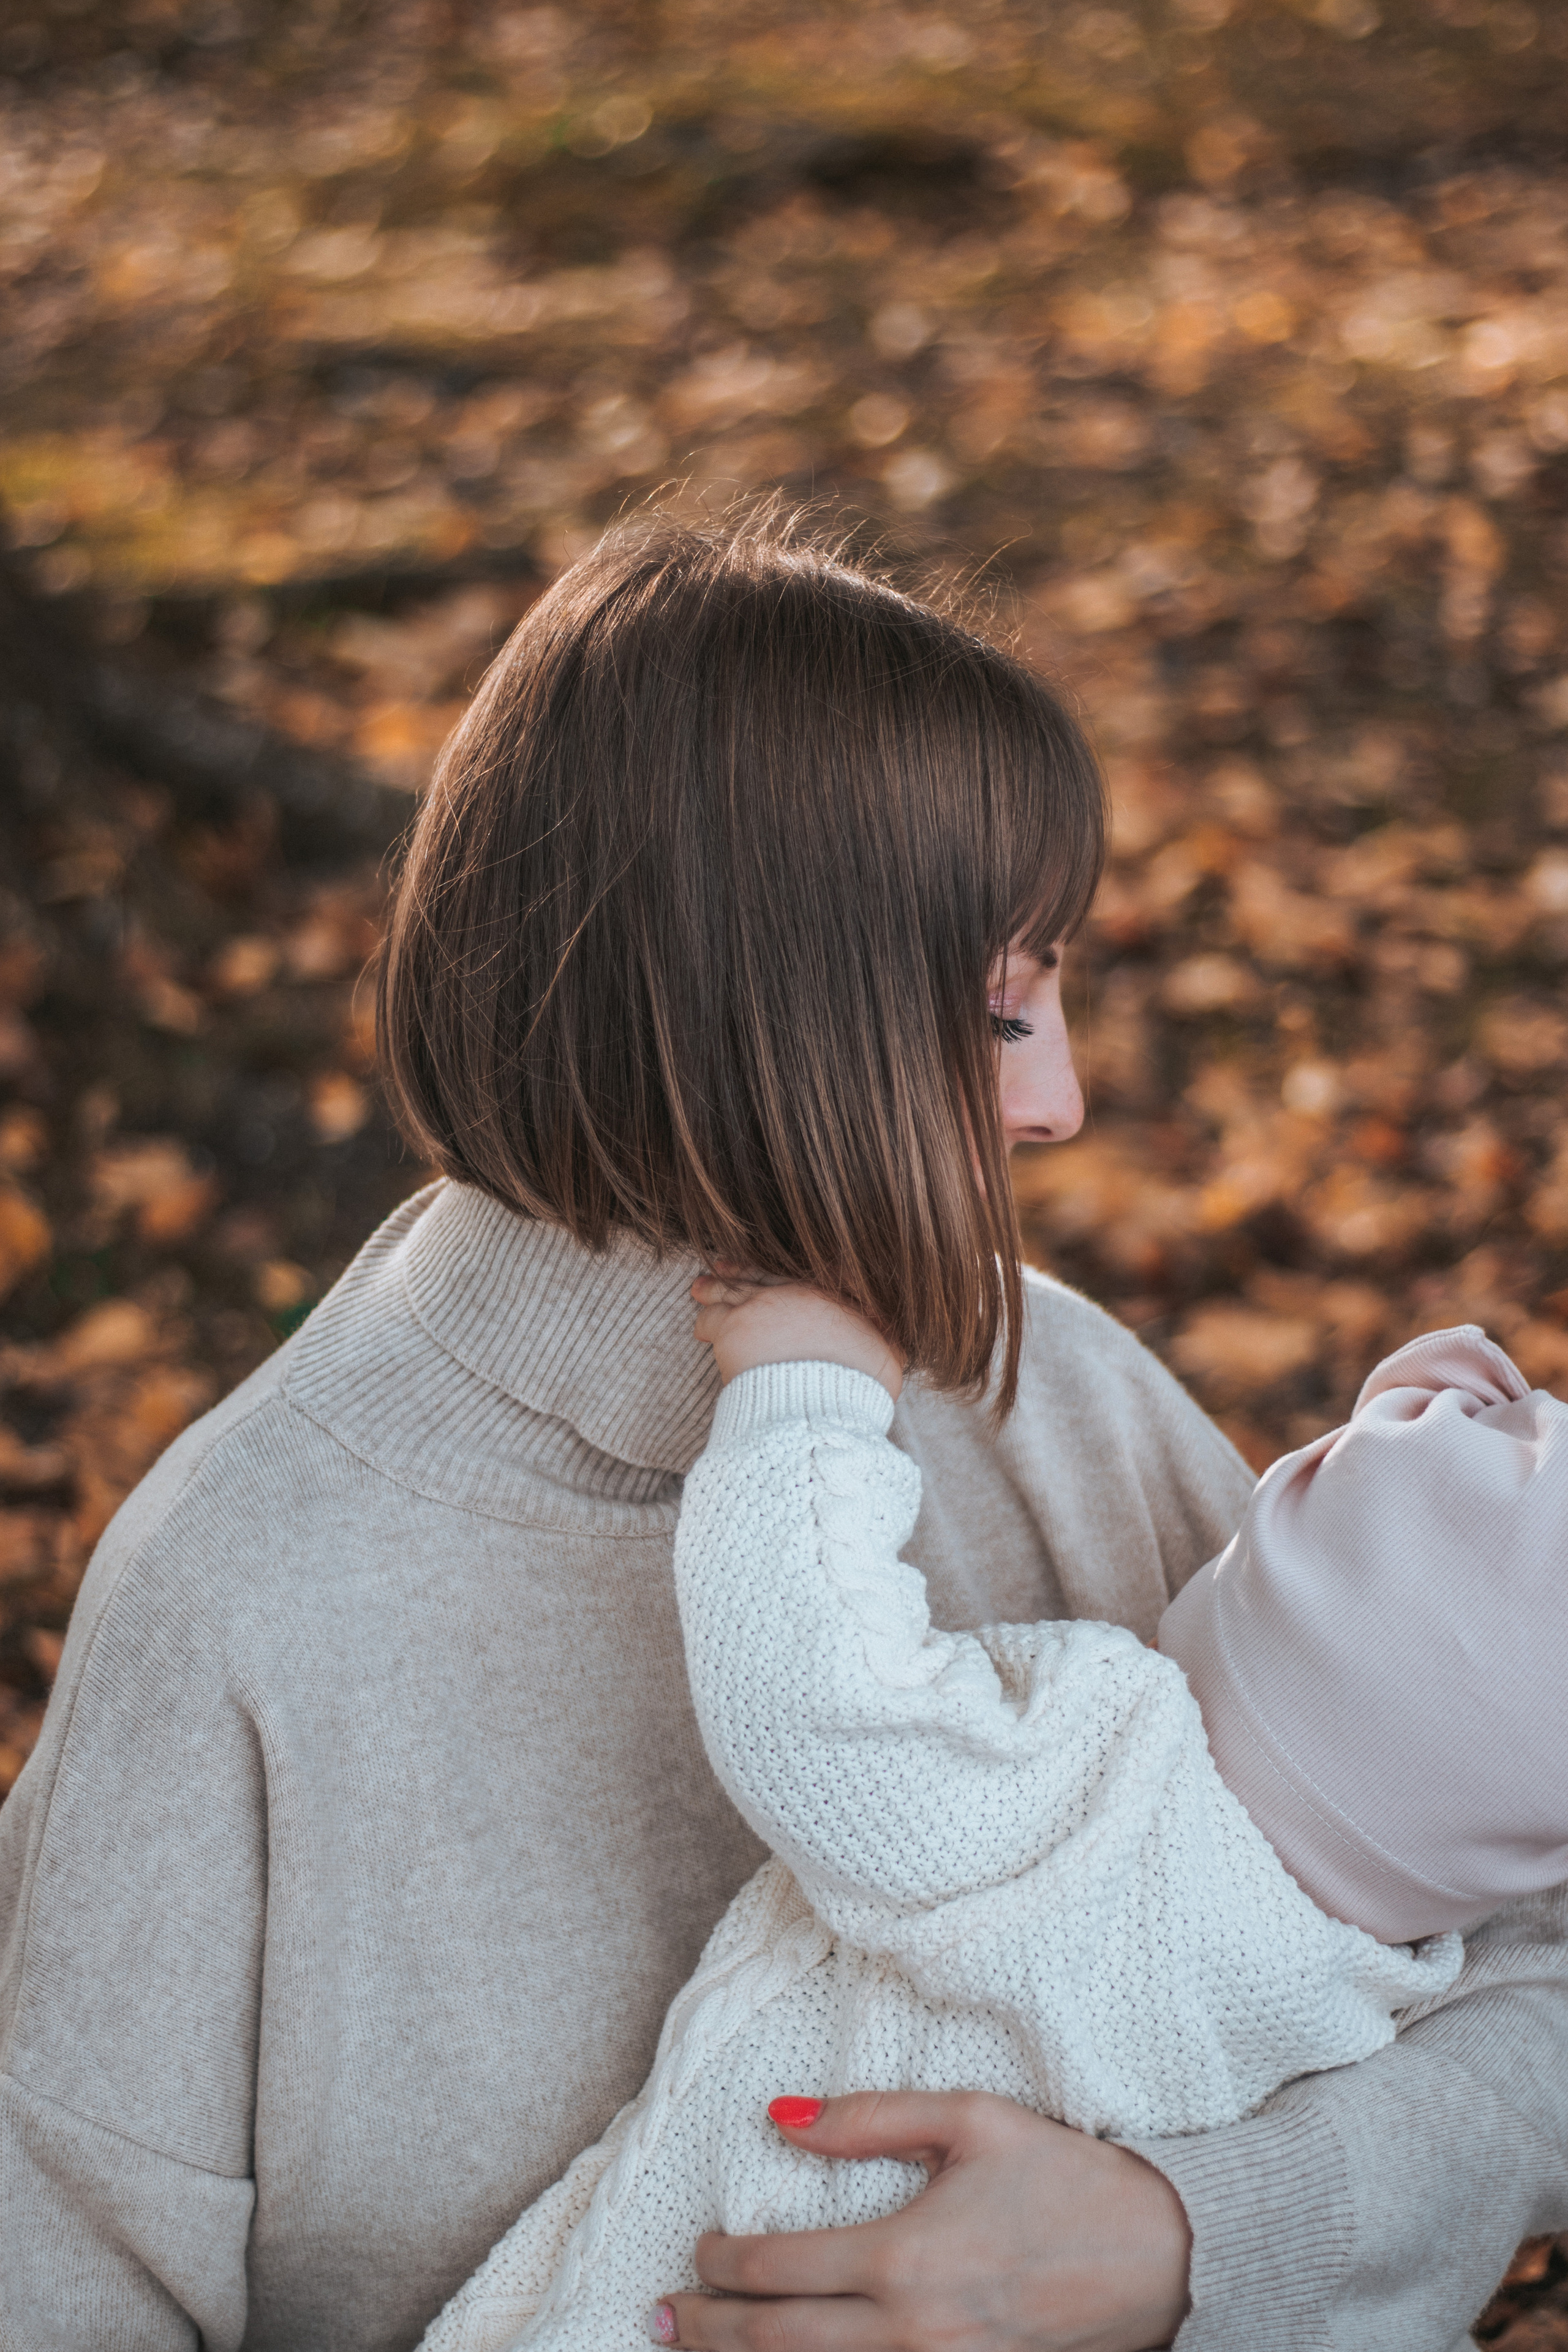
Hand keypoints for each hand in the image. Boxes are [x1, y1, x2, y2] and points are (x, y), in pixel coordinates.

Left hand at [653, 2090, 1190, 2351]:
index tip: (696, 2251)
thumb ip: (869, 2119)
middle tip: (662, 2318)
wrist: (1160, 2257)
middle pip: (778, 2343)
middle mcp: (909, 2333)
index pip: (777, 2271)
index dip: (720, 2266)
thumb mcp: (971, 2120)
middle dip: (709, 2333)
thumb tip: (779, 2118)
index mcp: (902, 2258)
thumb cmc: (1065, 2177)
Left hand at [691, 1272, 904, 1400]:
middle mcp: (794, 1293)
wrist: (821, 1408)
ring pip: (730, 1291)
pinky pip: (711, 1318)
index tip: (769, 1268)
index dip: (780, 1271)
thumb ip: (885, 1340)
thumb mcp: (887, 1356)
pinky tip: (700, 1327)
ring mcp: (761, 1307)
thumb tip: (893, 1341)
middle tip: (722, 1264)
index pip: (799, 1274)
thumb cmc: (856, 1388)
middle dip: (741, 1271)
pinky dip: (705, 1321)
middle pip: (761, 1276)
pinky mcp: (734, 1328)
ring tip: (700, 1287)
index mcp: (831, 1296)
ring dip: (714, 1288)